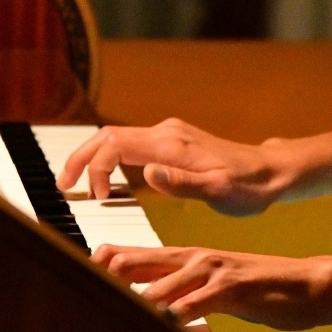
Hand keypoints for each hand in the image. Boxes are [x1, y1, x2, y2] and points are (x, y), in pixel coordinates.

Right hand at [55, 118, 288, 215]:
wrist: (270, 171)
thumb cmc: (248, 187)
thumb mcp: (218, 192)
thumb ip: (182, 183)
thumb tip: (147, 173)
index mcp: (170, 145)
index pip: (115, 145)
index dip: (95, 168)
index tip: (95, 198)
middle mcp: (165, 133)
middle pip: (107, 136)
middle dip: (80, 157)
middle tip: (62, 185)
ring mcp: (168, 135)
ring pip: (117, 138)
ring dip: (92, 157)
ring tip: (76, 184)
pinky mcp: (172, 142)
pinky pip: (130, 144)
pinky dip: (109, 158)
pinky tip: (106, 179)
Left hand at [95, 244, 331, 330]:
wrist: (304, 283)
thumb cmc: (256, 287)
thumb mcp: (211, 288)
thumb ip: (180, 290)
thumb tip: (148, 300)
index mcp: (186, 258)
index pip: (135, 256)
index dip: (105, 263)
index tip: (80, 275)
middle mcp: (195, 258)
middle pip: (141, 261)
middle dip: (110, 272)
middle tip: (82, 281)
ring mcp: (214, 270)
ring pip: (167, 282)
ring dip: (140, 294)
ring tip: (115, 302)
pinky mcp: (234, 287)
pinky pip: (202, 300)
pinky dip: (183, 310)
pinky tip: (168, 318)